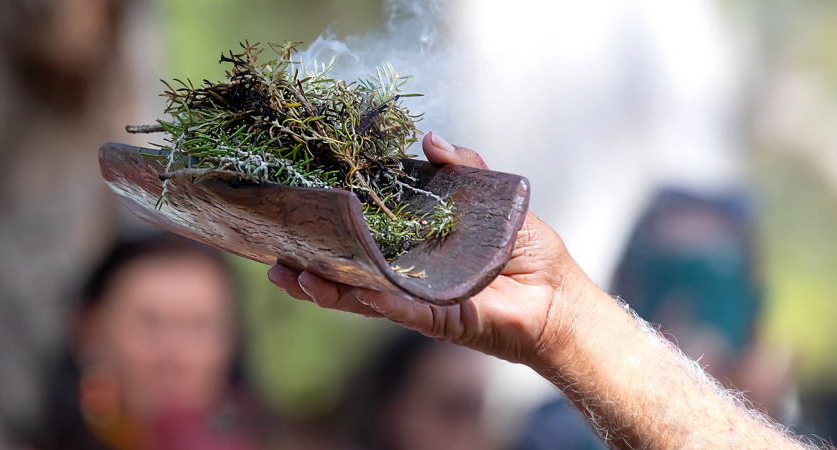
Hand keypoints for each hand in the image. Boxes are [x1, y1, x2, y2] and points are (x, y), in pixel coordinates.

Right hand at [267, 132, 593, 365]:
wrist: (560, 298)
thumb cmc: (530, 252)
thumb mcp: (493, 198)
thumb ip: (462, 170)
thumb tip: (428, 139)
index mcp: (416, 250)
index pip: (365, 240)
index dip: (333, 232)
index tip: (298, 217)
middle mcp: (410, 279)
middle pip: (350, 274)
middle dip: (311, 268)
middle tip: (276, 257)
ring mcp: (419, 303)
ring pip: (362, 298)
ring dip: (327, 288)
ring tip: (293, 276)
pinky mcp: (438, 320)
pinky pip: (401, 310)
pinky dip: (375, 300)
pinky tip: (346, 289)